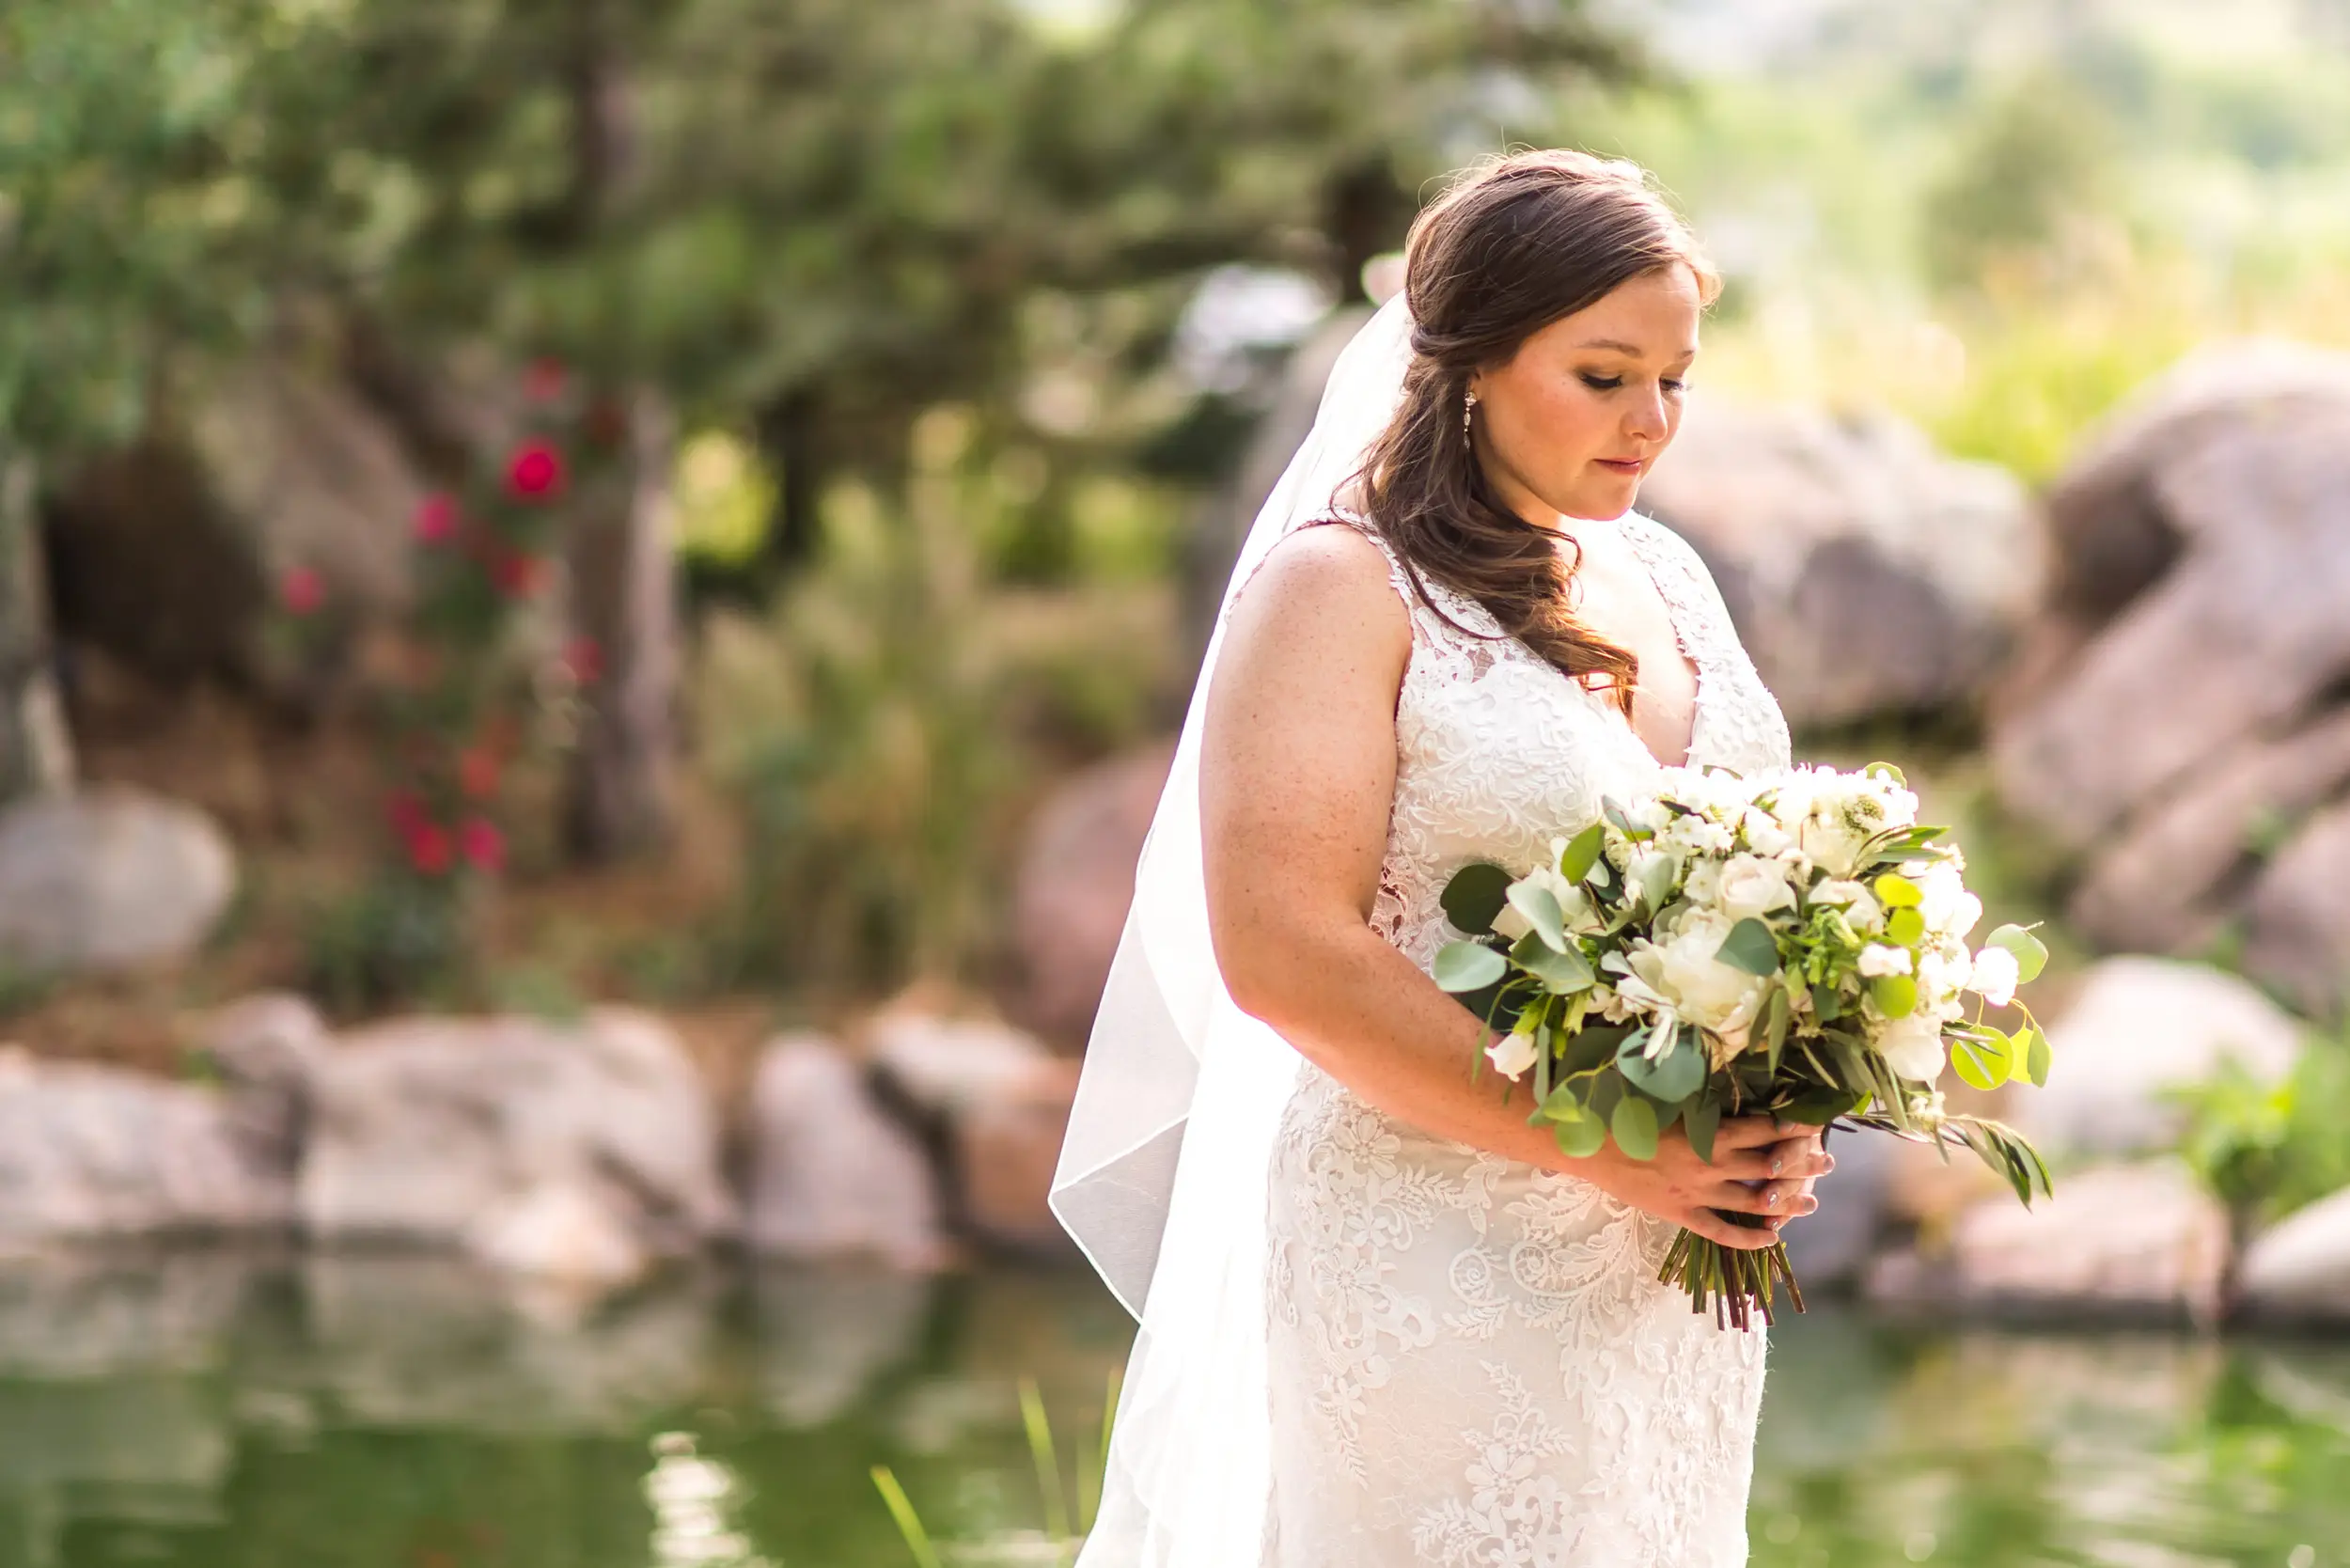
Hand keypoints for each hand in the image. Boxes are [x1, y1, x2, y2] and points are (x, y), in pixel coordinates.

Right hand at [1566, 1114, 1832, 1250]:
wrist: (1589, 1145)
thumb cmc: (1627, 1110)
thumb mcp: (1669, 1095)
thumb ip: (1705, 1096)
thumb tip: (1735, 1081)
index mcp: (1709, 1133)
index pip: (1765, 1129)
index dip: (1794, 1126)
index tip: (1814, 1121)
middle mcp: (1712, 1165)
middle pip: (1770, 1167)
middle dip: (1803, 1165)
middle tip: (1827, 1163)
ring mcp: (1699, 1194)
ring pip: (1755, 1203)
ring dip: (1788, 1203)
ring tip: (1812, 1202)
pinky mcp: (1683, 1215)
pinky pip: (1723, 1232)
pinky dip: (1749, 1239)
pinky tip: (1771, 1240)